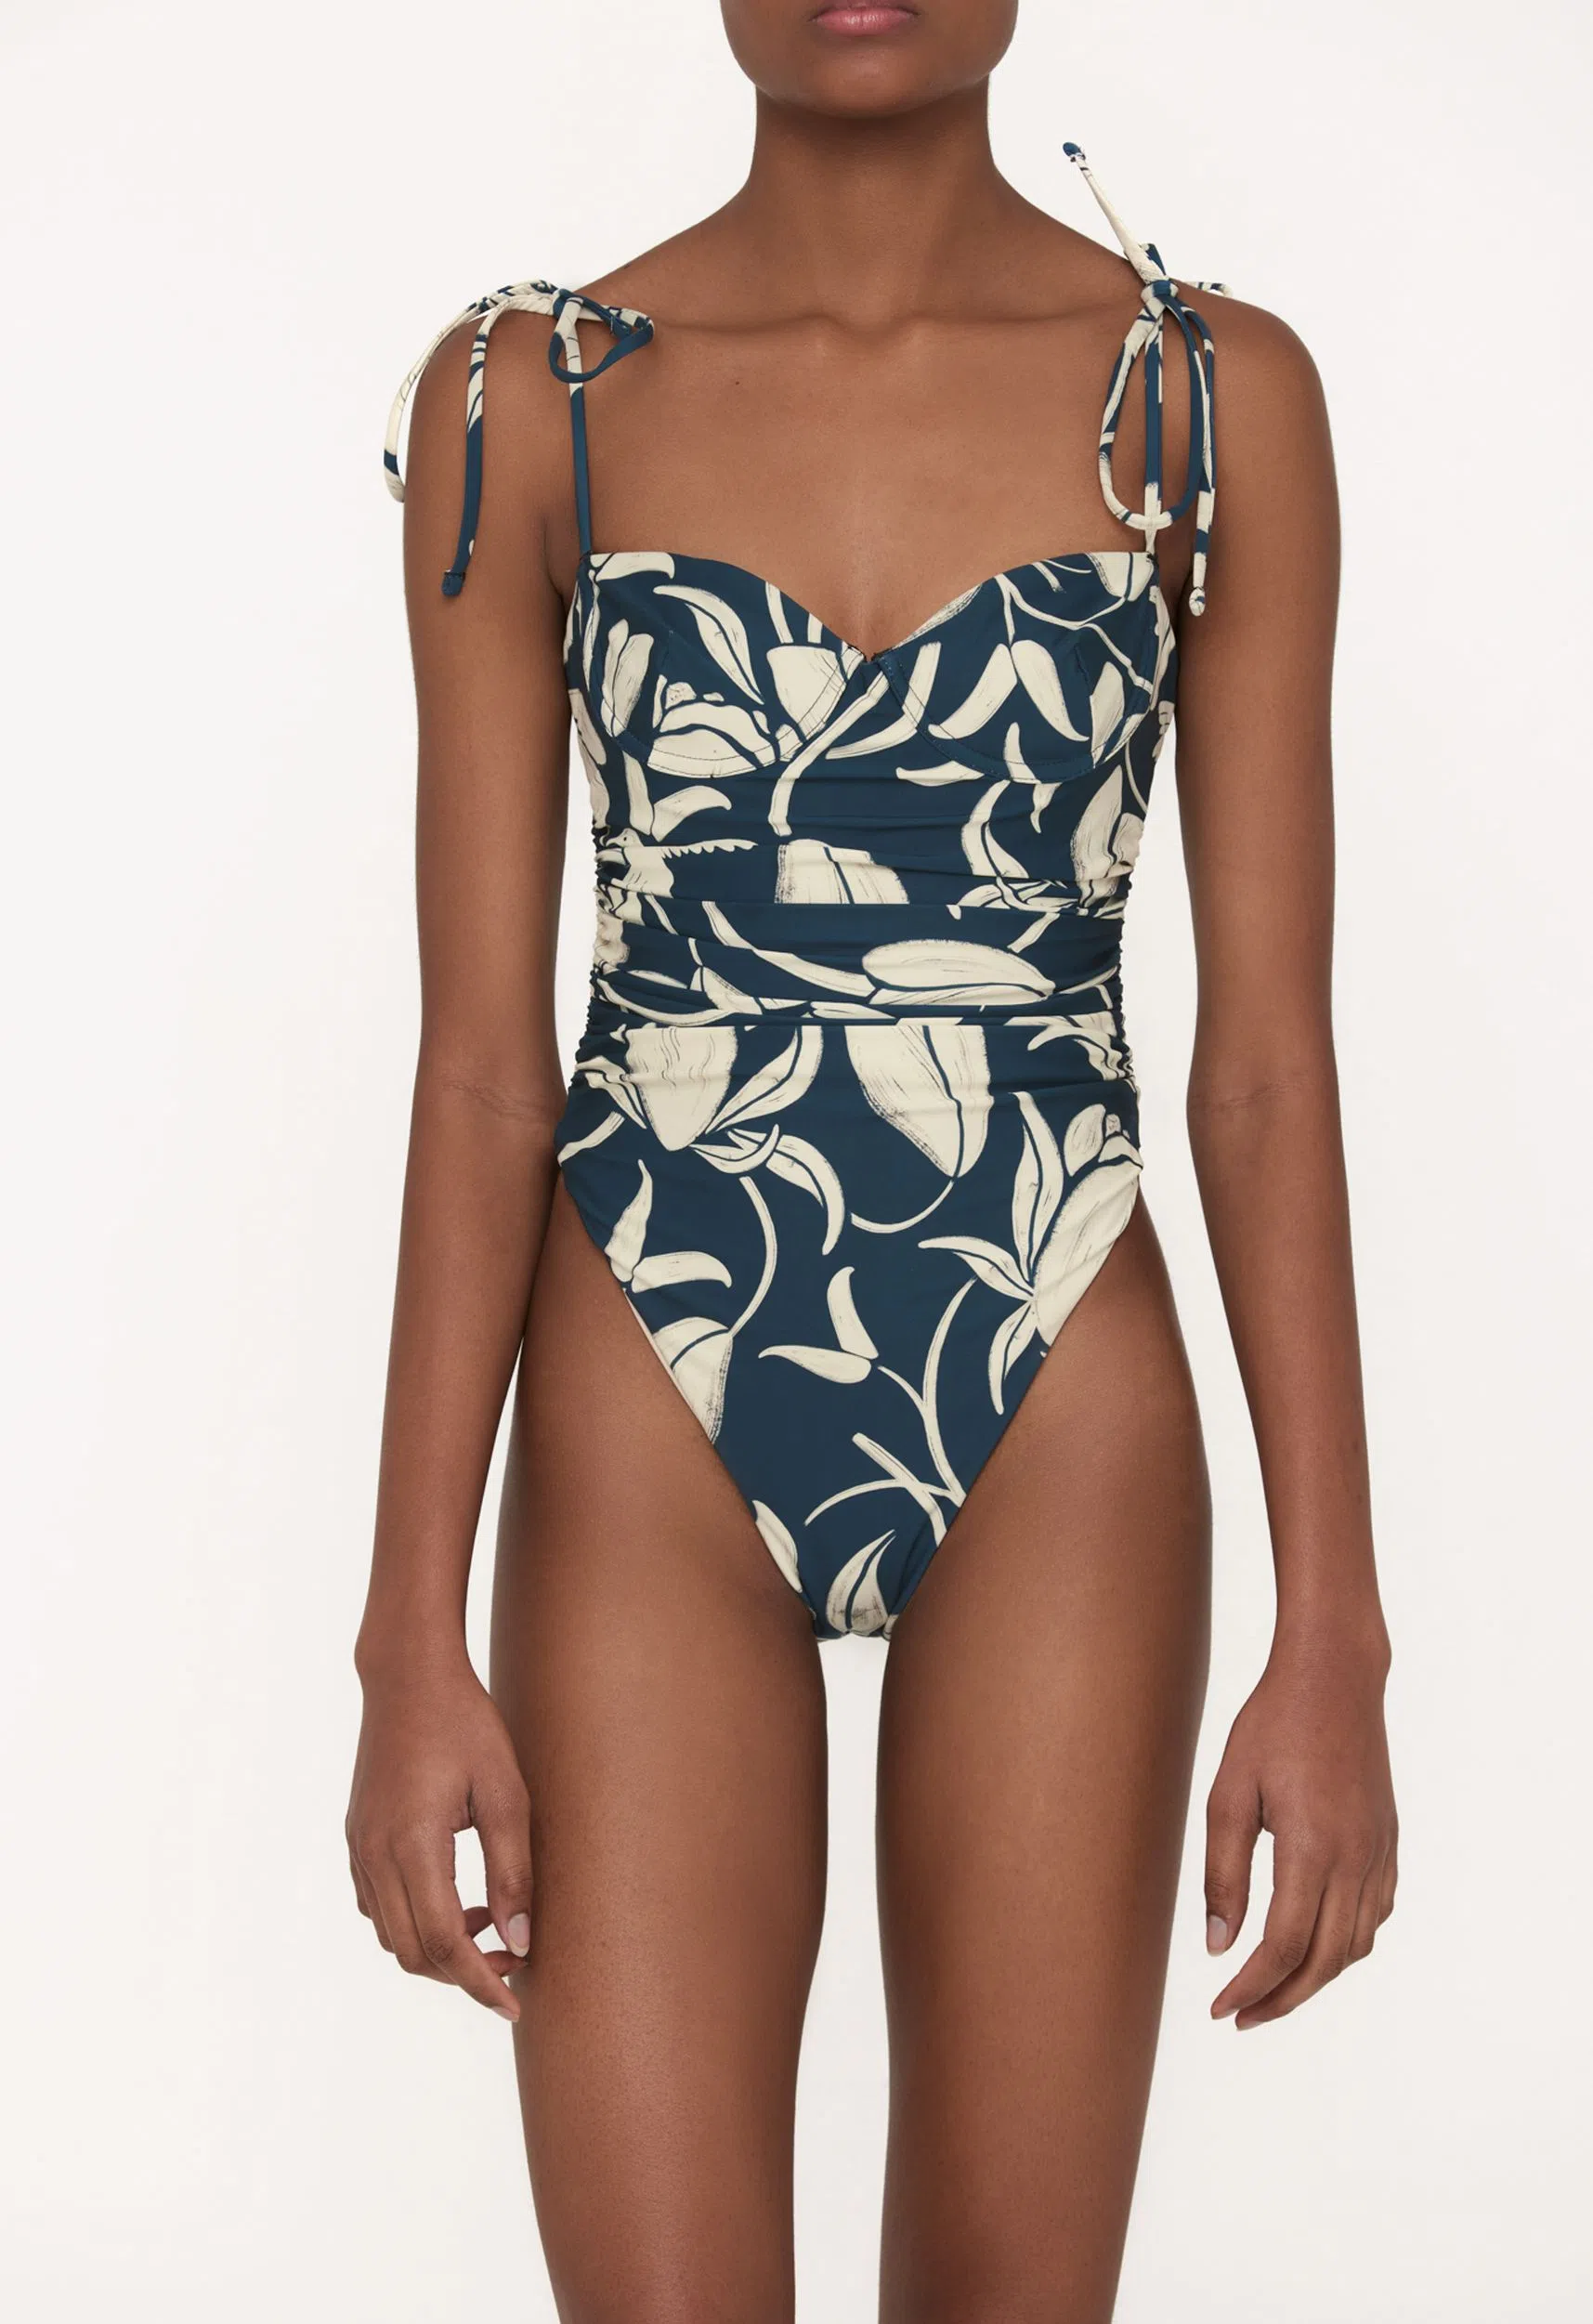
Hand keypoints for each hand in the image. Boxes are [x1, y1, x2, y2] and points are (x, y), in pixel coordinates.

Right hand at [346, 1656, 532, 2020]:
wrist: (408, 1676)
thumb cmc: (466, 1725)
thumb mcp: (505, 1792)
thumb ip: (512, 1871)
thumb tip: (520, 1940)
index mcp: (413, 1843)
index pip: (442, 1943)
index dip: (480, 1981)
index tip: (515, 2003)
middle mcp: (375, 1853)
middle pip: (412, 1952)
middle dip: (462, 1973)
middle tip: (512, 1959)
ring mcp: (359, 1847)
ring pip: (391, 1936)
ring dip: (437, 1950)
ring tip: (487, 1924)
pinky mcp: (357, 1839)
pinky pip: (378, 1907)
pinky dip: (414, 1922)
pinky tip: (453, 1900)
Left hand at [1205, 1630, 1396, 2028]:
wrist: (1334, 1677)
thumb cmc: (1271, 1726)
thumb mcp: (1229, 1793)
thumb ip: (1223, 1872)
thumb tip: (1218, 1945)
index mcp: (1312, 1848)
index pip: (1283, 1947)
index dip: (1251, 1987)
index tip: (1221, 2009)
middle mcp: (1356, 1860)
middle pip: (1323, 1961)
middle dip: (1281, 1999)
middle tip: (1242, 2016)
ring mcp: (1379, 1853)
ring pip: (1354, 1946)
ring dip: (1314, 1978)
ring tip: (1271, 1987)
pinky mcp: (1389, 1843)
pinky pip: (1374, 1916)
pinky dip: (1344, 1945)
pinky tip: (1314, 1943)